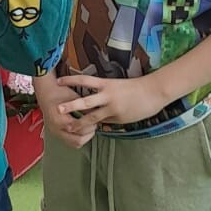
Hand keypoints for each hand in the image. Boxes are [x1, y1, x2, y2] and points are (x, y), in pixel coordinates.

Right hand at [34, 75, 93, 149]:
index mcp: (59, 119)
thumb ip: (86, 109)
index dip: (90, 126)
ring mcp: (54, 132)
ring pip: (74, 144)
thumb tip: (98, 116)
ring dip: (83, 138)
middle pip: (77, 141)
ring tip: (88, 128)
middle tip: (93, 125)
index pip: (80, 130)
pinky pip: (69, 141)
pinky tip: (81, 129)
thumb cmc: (59, 91)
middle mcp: (55, 128)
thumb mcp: (75, 98)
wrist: (45, 90)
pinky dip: (77, 138)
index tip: (96, 120)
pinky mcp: (55, 133)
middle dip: (88, 134)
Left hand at [54, 72, 168, 129]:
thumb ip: (105, 94)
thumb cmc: (136, 87)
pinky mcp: (118, 118)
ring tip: (68, 128)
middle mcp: (107, 96)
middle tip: (57, 108)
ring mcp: (112, 108)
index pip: (84, 80)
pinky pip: (105, 123)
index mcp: (106, 84)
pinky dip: (98, 125)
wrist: (153, 92)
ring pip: (92, 117)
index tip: (58, 81)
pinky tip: (92, 130)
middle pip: (85, 101)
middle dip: (70, 105)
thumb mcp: (117, 86)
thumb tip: (95, 103)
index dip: (70, 80)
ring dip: (79, 123)